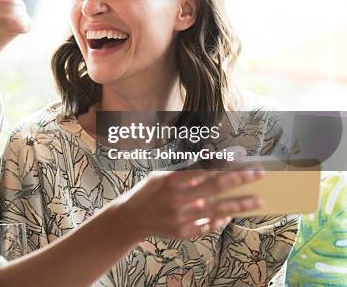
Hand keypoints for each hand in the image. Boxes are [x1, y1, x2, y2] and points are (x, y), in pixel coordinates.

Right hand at [116, 167, 263, 239]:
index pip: (203, 169)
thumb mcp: (161, 176)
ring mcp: (181, 217)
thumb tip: (211, 163)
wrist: (131, 218)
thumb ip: (184, 172)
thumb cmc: (149, 192)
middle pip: (215, 187)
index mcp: (171, 180)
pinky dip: (221, 219)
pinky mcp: (183, 232)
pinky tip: (230, 214)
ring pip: (218, 209)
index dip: (223, 163)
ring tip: (258, 200)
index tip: (241, 159)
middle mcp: (177, 198)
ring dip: (240, 204)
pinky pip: (208, 225)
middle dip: (239, 179)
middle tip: (258, 174)